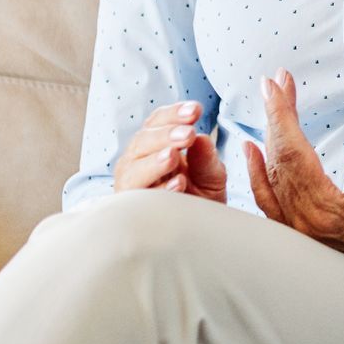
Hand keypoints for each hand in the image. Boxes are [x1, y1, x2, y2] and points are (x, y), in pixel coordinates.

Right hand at [113, 100, 227, 201]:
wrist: (198, 233)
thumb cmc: (201, 197)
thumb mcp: (211, 176)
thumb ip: (206, 159)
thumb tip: (202, 138)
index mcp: (155, 146)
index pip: (157, 122)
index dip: (173, 114)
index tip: (195, 111)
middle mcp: (138, 163)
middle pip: (142, 142)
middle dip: (165, 136)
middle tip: (188, 134)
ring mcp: (132, 187)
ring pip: (134, 170)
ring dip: (154, 162)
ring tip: (173, 156)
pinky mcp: (131, 212)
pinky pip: (139, 200)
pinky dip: (159, 191)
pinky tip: (178, 184)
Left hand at [245, 70, 343, 282]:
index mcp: (326, 209)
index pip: (293, 153)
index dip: (282, 116)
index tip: (276, 86)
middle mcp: (305, 222)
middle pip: (278, 159)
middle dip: (274, 117)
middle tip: (273, 83)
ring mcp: (299, 229)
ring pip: (270, 176)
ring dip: (267, 136)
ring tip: (268, 105)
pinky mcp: (300, 231)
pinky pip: (268, 200)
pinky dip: (256, 173)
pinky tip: (252, 151)